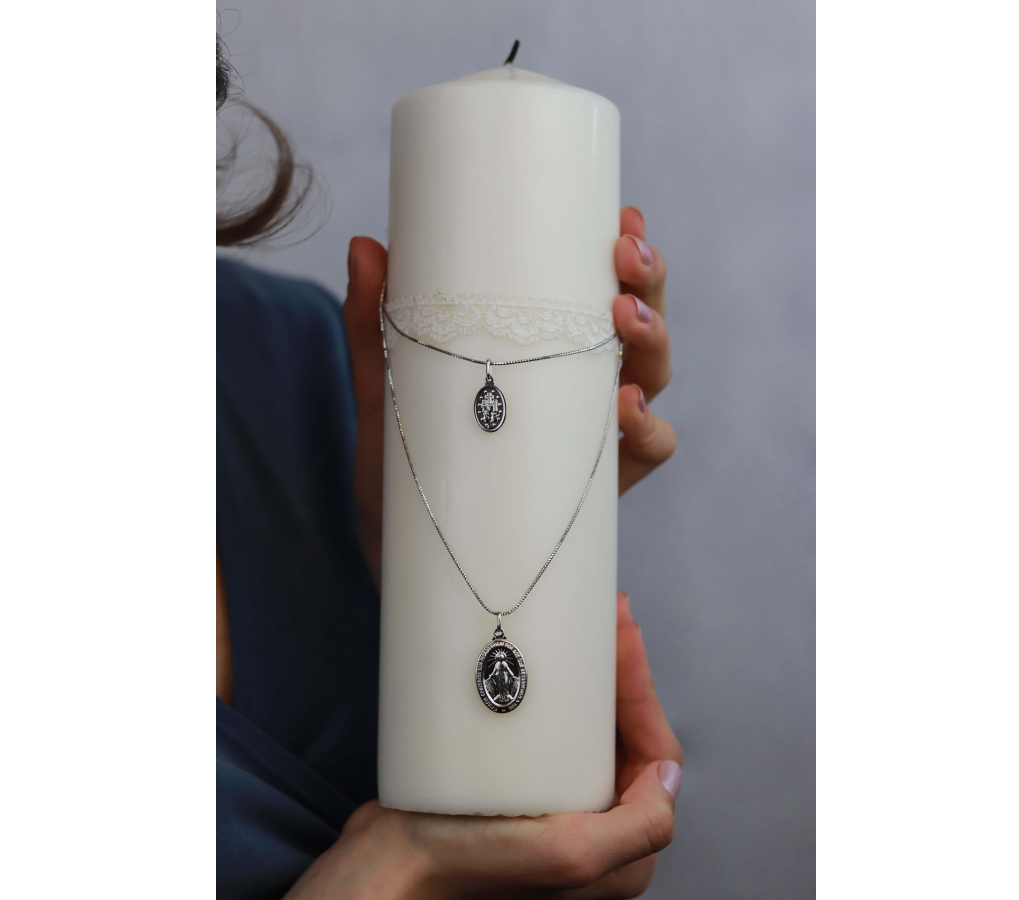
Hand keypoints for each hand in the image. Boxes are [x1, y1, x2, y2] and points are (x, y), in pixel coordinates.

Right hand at [282, 592, 682, 898]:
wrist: (388, 867)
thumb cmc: (465, 868)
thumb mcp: (567, 854)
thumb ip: (637, 827)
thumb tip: (670, 778)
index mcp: (621, 854)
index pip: (653, 756)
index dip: (643, 691)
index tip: (626, 637)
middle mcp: (597, 834)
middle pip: (625, 737)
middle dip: (623, 673)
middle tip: (610, 618)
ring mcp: (559, 811)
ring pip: (592, 731)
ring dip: (594, 677)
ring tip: (588, 626)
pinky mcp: (523, 792)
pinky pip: (555, 734)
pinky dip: (559, 695)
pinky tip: (549, 665)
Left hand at [343, 209, 676, 586]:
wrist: (398, 564)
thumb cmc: (403, 478)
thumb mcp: (386, 398)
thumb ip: (376, 330)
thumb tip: (365, 247)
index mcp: (547, 365)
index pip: (599, 301)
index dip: (626, 259)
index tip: (623, 218)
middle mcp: (582, 399)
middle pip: (641, 332)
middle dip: (648, 287)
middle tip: (625, 259)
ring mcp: (593, 447)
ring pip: (653, 384)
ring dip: (653, 346)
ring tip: (623, 322)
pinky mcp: (594, 495)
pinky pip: (646, 457)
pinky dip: (647, 432)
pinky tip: (626, 413)